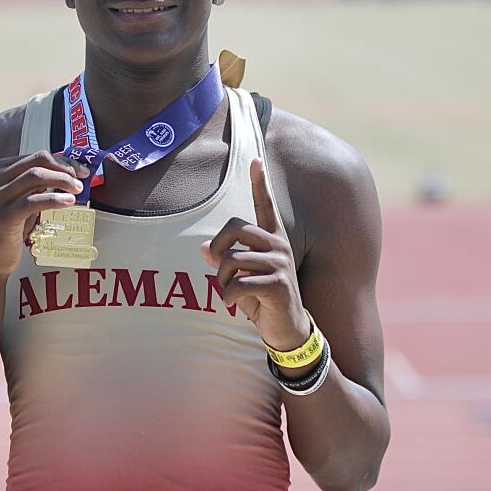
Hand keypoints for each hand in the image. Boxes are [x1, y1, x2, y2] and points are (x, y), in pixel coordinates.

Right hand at [0, 150, 88, 280]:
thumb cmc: (8, 226)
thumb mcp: (18, 198)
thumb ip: (34, 183)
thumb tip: (67, 171)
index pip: (36, 156)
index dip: (62, 160)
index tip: (81, 169)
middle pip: (37, 162)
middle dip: (64, 168)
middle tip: (82, 179)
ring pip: (36, 177)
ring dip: (62, 181)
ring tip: (78, 190)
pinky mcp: (2, 216)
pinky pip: (32, 201)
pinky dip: (54, 199)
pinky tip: (68, 202)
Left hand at [201, 157, 309, 350]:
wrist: (287, 331)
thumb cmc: (261, 301)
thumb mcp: (239, 278)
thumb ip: (224, 260)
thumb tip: (204, 248)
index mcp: (271, 239)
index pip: (265, 205)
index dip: (259, 183)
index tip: (256, 159)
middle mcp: (279, 245)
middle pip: (234, 229)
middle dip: (219, 252)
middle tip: (222, 273)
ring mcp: (281, 263)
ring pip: (232, 260)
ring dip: (221, 281)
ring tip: (230, 293)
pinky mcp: (279, 284)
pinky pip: (238, 284)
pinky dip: (228, 297)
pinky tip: (234, 304)